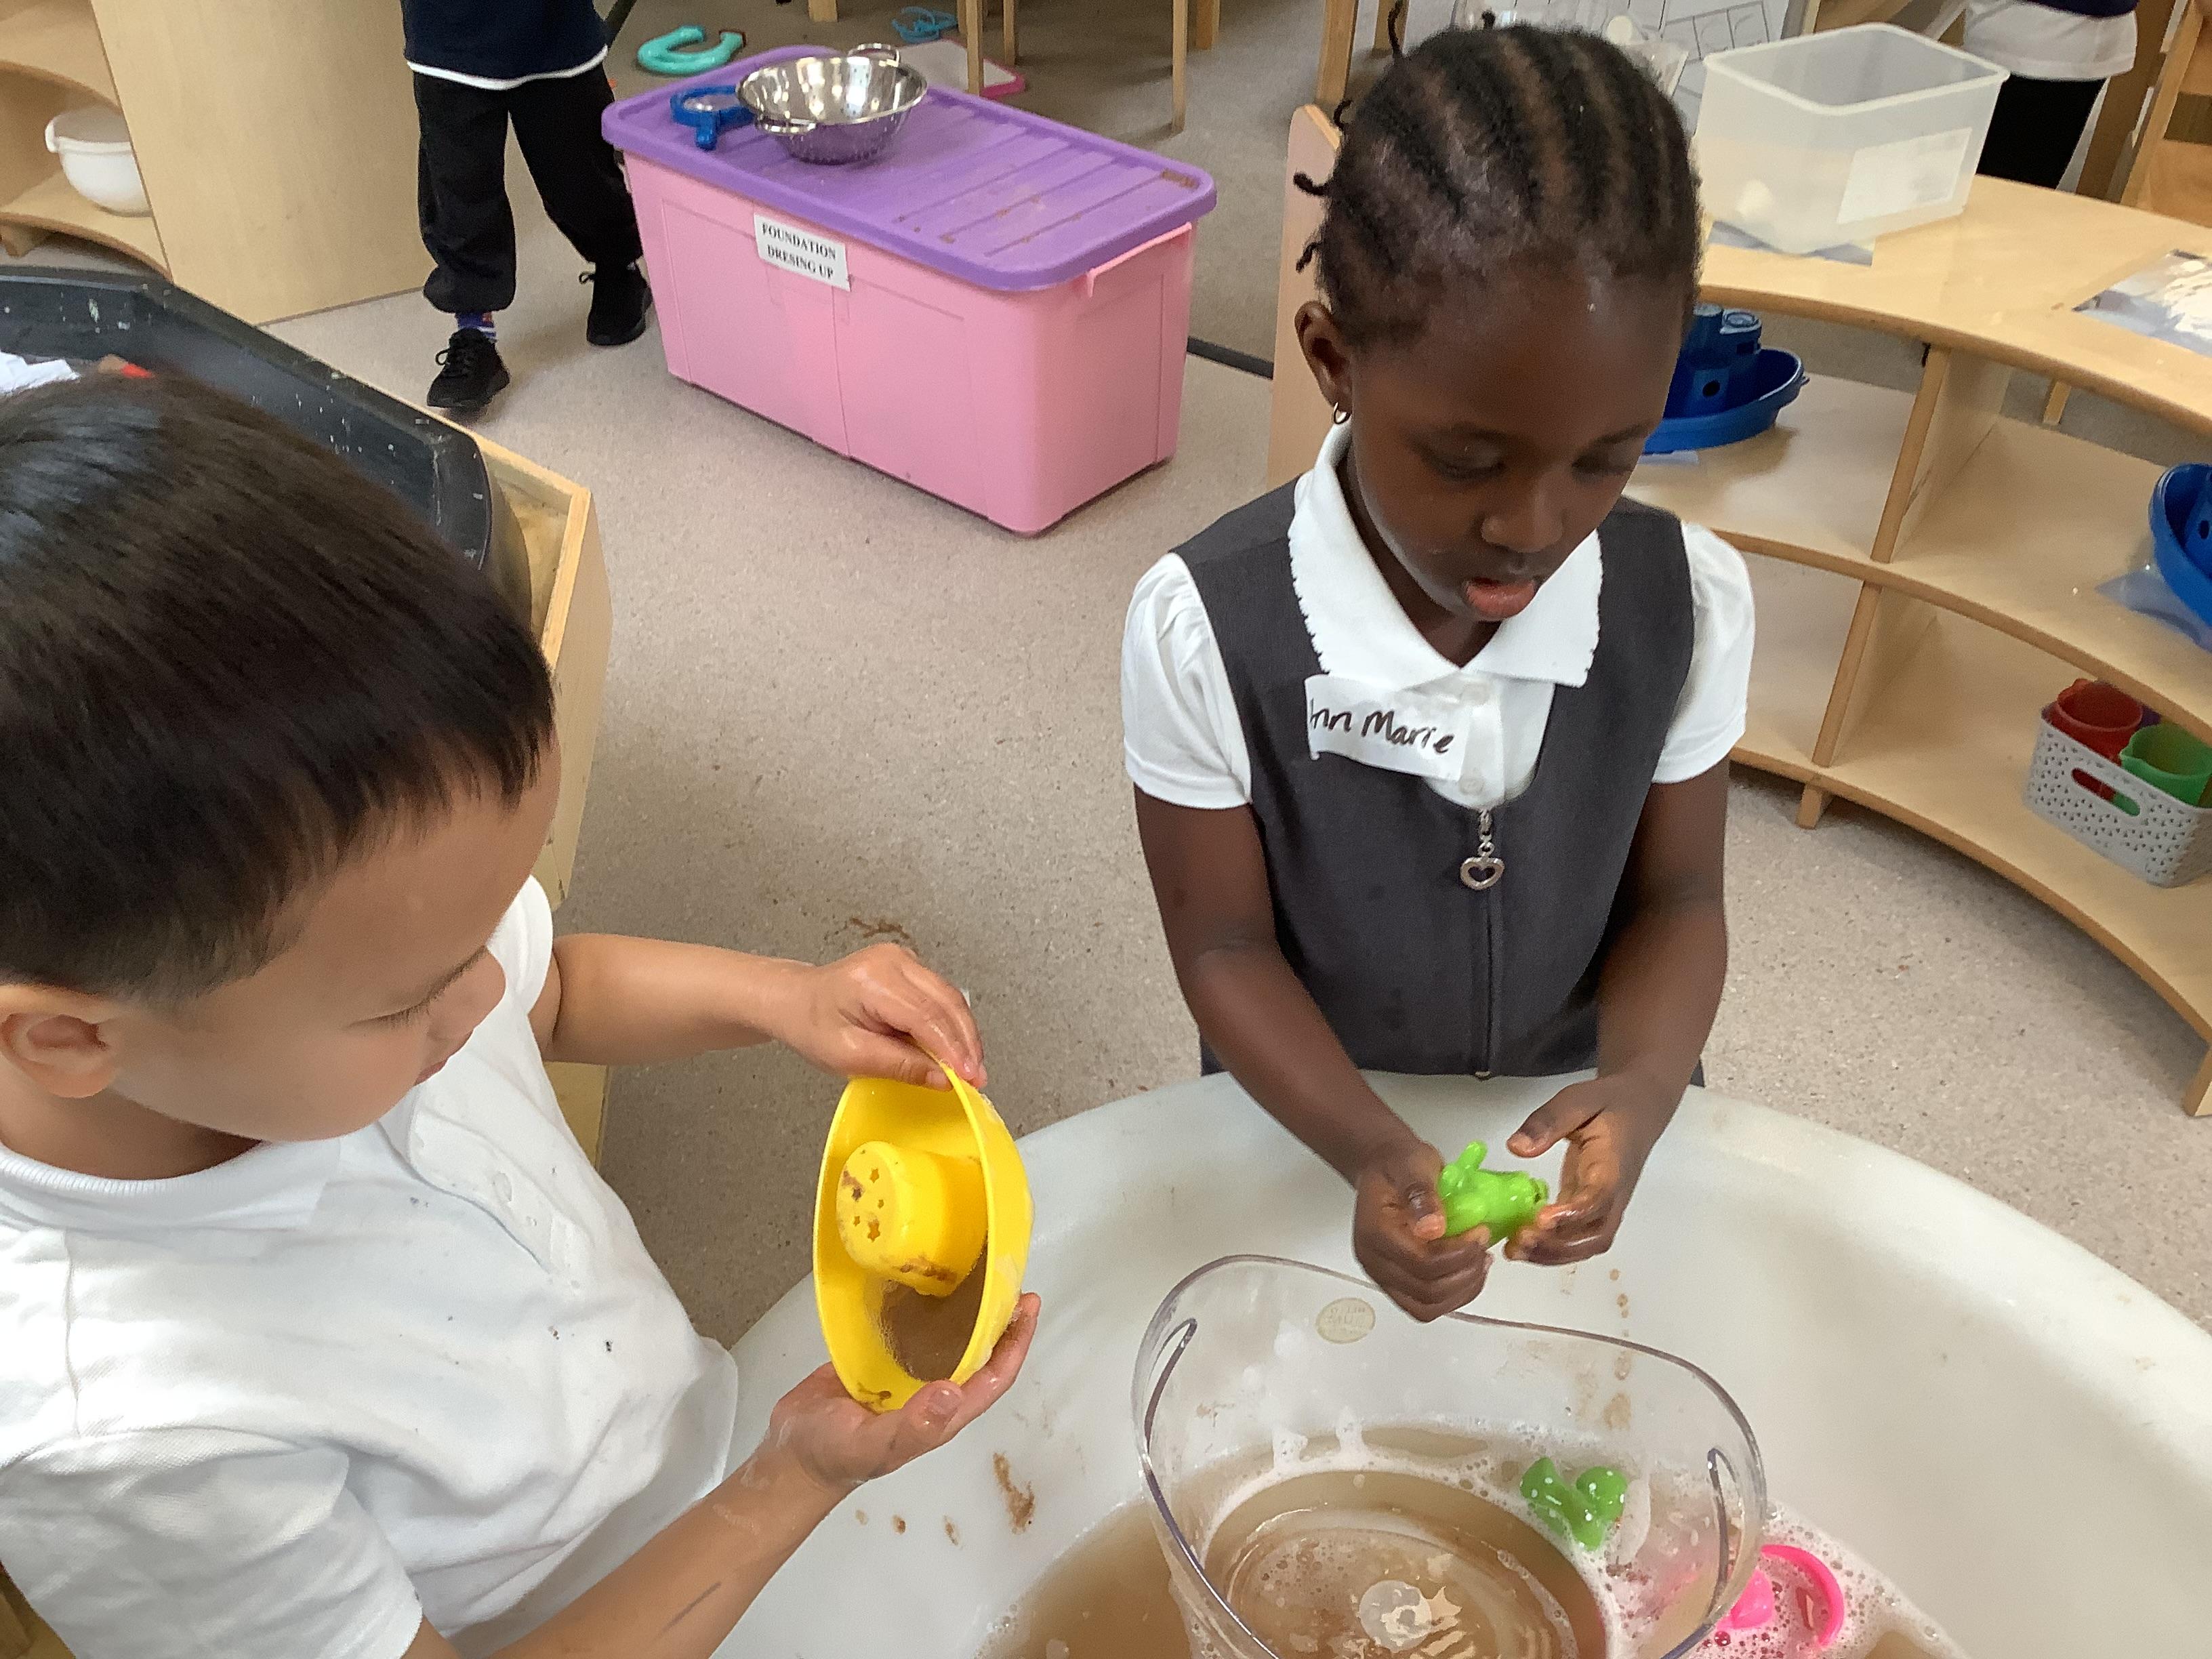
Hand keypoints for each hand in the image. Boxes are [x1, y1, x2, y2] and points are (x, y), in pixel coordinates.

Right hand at [764, 1294, 1038, 1493]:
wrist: (790, 1455)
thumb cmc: (834, 1457)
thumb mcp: (874, 1446)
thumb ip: (913, 1426)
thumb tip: (951, 1392)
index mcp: (942, 1414)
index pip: (993, 1377)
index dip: (1015, 1344)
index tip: (1028, 1306)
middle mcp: (932, 1392)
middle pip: (978, 1353)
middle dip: (999, 1321)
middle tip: (1010, 1278)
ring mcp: (906, 1377)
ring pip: (947, 1340)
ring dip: (966, 1312)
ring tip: (975, 1273)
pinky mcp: (879, 1361)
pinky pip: (910, 1333)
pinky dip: (922, 1310)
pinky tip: (923, 1282)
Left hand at [769, 943, 985, 1089]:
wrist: (796, 1000)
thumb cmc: (812, 1025)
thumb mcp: (849, 1056)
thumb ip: (899, 1065)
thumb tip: (942, 1078)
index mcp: (872, 980)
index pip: (926, 1016)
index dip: (953, 1049)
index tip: (968, 1078)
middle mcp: (893, 960)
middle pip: (947, 1002)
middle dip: (966, 1043)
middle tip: (977, 1077)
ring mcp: (903, 959)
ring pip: (950, 998)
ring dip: (963, 1035)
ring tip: (970, 1068)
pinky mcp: (910, 967)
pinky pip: (941, 996)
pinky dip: (952, 1024)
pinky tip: (955, 1048)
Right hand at [1351, 1136, 1494, 1320]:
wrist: (1384, 1168)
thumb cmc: (1399, 1164)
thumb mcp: (1413, 1164)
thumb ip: (1421, 1193)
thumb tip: (1434, 1228)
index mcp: (1374, 1233)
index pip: (1421, 1263)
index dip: (1459, 1253)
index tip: (1481, 1232)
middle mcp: (1373, 1262)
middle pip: (1426, 1290)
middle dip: (1464, 1273)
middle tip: (1484, 1246)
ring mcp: (1382, 1277)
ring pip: (1426, 1306)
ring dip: (1461, 1290)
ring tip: (1480, 1261)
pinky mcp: (1395, 1283)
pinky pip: (1426, 1305)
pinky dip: (1453, 1295)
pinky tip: (1469, 1271)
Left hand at [1505, 1075, 1679, 1264]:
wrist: (1638, 1108)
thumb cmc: (1608, 1103)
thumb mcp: (1578, 1099)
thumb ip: (1548, 1121)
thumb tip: (1517, 1148)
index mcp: (1613, 1165)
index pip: (1599, 1198)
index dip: (1573, 1213)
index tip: (1541, 1218)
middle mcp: (1614, 1194)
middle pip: (1595, 1235)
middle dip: (1558, 1246)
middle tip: (1519, 1240)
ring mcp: (1604, 1205)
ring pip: (1587, 1243)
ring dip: (1552, 1253)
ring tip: (1514, 1250)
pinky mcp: (1591, 1208)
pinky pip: (1577, 1237)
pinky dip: (1551, 1246)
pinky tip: (1521, 1243)